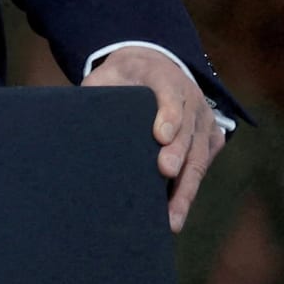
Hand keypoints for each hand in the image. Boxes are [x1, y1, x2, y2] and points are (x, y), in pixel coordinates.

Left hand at [82, 46, 225, 232]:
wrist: (153, 66)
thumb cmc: (123, 77)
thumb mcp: (107, 74)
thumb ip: (95, 91)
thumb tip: (72, 123)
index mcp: (163, 76)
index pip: (170, 93)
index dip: (168, 115)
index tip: (159, 135)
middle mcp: (191, 98)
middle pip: (188, 129)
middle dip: (177, 153)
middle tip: (165, 172)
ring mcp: (204, 120)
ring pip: (200, 155)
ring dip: (187, 186)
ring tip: (172, 216)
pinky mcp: (210, 139)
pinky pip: (204, 166)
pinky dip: (190, 190)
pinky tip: (176, 213)